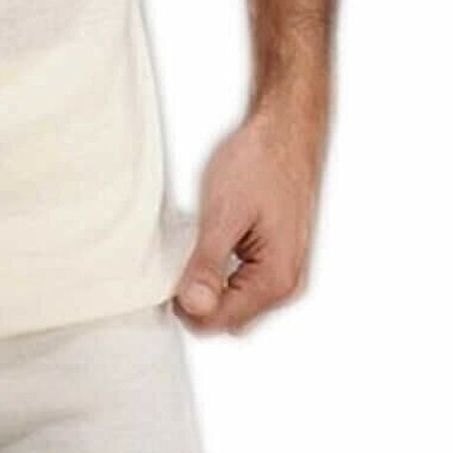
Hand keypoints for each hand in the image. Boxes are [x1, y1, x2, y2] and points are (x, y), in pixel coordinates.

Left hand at [171, 87, 328, 335]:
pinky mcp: (276, 256)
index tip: (165, 273)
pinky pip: (240, 281)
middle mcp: (285, 285)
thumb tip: (193, 308)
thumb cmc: (260, 162)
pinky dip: (220, 270)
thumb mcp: (224, 212)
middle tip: (177, 256)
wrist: (286, 129)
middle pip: (225, 317)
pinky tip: (210, 241)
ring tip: (194, 243)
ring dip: (208, 282)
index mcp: (276, 282)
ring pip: (232, 300)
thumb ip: (207, 264)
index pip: (216, 323)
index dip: (183, 303)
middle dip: (196, 296)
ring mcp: (283, 271)